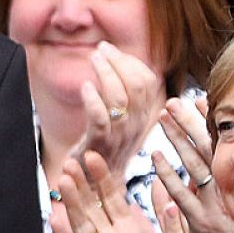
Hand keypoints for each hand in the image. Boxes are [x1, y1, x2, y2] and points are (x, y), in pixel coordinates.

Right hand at [52, 151, 164, 232]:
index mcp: (126, 227)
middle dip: (80, 185)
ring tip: (62, 182)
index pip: (110, 195)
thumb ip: (163, 209)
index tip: (93, 156)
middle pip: (91, 206)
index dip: (101, 177)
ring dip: (71, 204)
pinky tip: (55, 219)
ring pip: (81, 225)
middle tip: (70, 162)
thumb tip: (159, 182)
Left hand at [76, 42, 166, 176]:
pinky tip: (85, 87)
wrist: (93, 183)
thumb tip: (115, 59)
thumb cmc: (103, 146)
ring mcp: (119, 137)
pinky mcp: (99, 145)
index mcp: (144, 117)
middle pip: (137, 86)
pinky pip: (100, 119)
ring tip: (93, 60)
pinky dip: (92, 99)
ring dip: (105, 73)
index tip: (111, 50)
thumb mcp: (120, 119)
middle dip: (119, 62)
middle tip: (101, 49)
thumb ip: (122, 93)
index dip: (130, 61)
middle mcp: (136, 126)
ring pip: (120, 99)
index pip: (148, 82)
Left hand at [154, 98, 233, 232]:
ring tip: (163, 118)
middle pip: (207, 151)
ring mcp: (215, 209)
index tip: (195, 101)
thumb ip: (221, 198)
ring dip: (177, 141)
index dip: (206, 125)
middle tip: (173, 102)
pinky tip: (156, 160)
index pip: (221, 148)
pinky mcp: (204, 228)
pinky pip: (184, 197)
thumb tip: (207, 176)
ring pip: (194, 167)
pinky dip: (169, 178)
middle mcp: (228, 195)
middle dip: (189, 124)